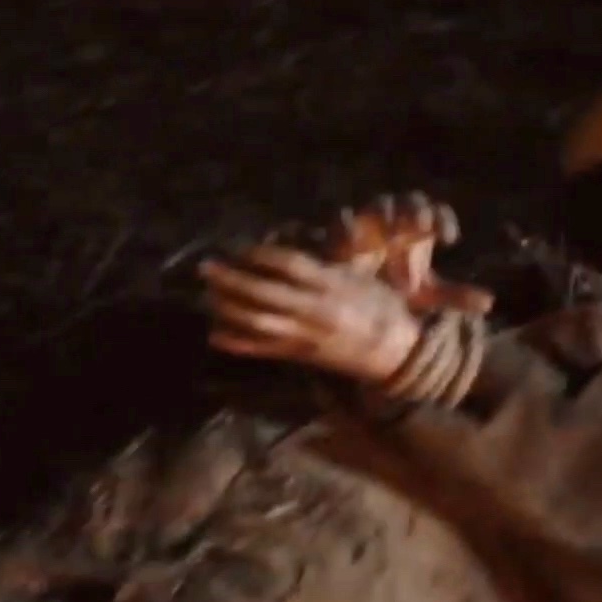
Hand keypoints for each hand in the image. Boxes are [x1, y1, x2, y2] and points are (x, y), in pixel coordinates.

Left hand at [198, 243, 421, 384]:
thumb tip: (286, 247)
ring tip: (207, 294)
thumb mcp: (359, 276)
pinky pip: (262, 349)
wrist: (394, 352)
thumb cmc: (380, 306)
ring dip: (228, 308)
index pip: (291, 266)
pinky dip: (237, 342)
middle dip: (232, 280)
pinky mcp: (299, 356)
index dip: (262, 254)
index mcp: (333, 286)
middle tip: (207, 267)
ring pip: (258, 322)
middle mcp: (315, 311)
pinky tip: (215, 333)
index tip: (241, 246)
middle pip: (265, 294)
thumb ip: (324, 265)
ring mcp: (304, 336)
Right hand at [322, 191, 494, 315]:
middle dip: (416, 211)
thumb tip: (490, 303)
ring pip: (379, 204)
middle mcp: (397, 220)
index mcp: (419, 230)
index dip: (443, 221)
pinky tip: (354, 242)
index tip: (450, 240)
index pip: (436, 213)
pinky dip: (346, 226)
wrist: (352, 288)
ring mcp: (368, 222)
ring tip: (393, 232)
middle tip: (422, 227)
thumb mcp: (426, 294)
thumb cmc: (393, 283)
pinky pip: (341, 219)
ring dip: (387, 214)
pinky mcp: (340, 231)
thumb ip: (454, 296)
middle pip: (410, 201)